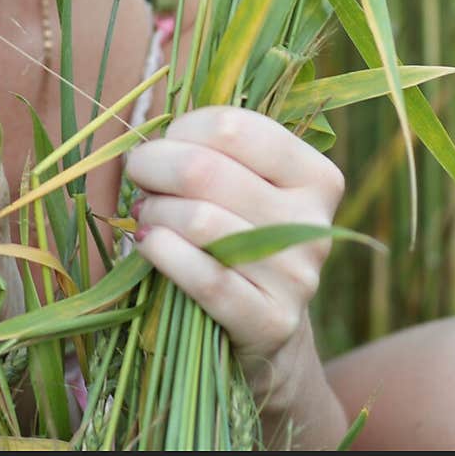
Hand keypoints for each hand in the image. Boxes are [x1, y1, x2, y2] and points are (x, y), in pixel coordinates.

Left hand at [124, 107, 344, 379]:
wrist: (267, 328)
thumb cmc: (241, 234)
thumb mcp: (244, 186)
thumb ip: (212, 153)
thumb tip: (148, 144)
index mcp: (315, 174)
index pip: (231, 127)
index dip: (182, 129)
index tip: (165, 144)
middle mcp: (312, 223)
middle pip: (205, 169)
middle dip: (154, 166)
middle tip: (139, 175)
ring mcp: (297, 276)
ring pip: (199, 220)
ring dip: (155, 211)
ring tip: (146, 214)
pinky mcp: (273, 321)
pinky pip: (204, 277)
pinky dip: (163, 253)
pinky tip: (148, 242)